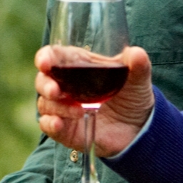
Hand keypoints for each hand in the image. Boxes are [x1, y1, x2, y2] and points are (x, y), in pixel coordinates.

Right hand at [35, 45, 153, 155]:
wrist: (139, 129)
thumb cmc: (133, 97)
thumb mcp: (138, 79)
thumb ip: (138, 65)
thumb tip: (136, 53)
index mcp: (79, 66)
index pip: (55, 56)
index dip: (46, 57)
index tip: (45, 62)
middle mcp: (66, 86)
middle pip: (43, 80)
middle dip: (45, 84)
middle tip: (55, 90)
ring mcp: (64, 108)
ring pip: (45, 103)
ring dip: (57, 106)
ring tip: (79, 111)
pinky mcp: (65, 129)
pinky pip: (47, 125)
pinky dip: (50, 124)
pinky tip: (59, 123)